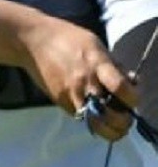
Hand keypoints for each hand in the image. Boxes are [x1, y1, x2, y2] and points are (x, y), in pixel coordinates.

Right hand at [14, 14, 136, 140]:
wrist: (33, 41)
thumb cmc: (68, 39)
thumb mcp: (96, 45)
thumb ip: (114, 66)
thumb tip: (131, 83)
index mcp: (97, 63)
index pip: (121, 88)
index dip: (132, 98)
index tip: (131, 98)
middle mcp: (84, 82)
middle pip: (110, 115)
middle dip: (122, 122)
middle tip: (124, 118)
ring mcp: (70, 94)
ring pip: (95, 124)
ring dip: (107, 127)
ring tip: (111, 121)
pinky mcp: (59, 101)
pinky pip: (80, 116)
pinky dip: (89, 118)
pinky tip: (91, 109)